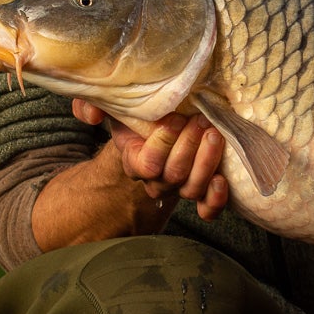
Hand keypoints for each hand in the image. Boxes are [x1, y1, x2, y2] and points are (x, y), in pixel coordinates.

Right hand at [75, 98, 230, 222]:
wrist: (162, 128)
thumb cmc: (139, 116)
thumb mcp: (114, 104)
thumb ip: (91, 105)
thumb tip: (91, 116)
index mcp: (134, 161)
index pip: (147, 165)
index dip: (162, 144)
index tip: (175, 118)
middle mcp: (157, 179)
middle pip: (173, 175)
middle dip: (189, 146)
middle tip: (201, 121)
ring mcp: (179, 188)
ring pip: (191, 188)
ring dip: (206, 162)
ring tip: (214, 134)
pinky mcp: (201, 192)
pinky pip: (207, 208)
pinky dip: (216, 199)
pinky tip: (222, 179)